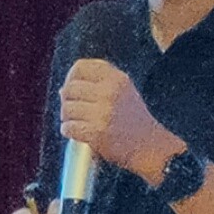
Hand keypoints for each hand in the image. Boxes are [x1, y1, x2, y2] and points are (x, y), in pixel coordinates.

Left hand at [55, 58, 177, 183]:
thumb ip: (98, 85)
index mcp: (118, 79)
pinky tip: (78, 133)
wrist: (150, 146)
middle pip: (70, 88)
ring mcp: (104, 112)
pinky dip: (69, 131)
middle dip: (66, 101)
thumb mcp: (124, 91)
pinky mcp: (97, 132)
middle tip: (72, 110)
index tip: (71, 87)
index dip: (71, 77)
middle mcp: (111, 92)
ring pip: (67, 109)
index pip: (81, 67)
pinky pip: (68, 127)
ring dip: (67, 118)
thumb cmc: (134, 120)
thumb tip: (63, 89)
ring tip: (77, 123)